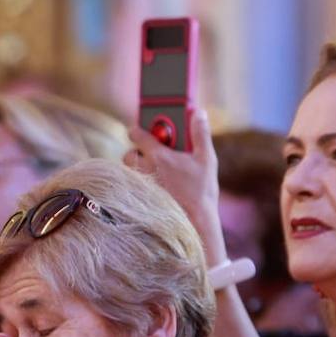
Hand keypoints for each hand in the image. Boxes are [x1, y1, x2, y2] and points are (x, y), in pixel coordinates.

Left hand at [125, 109, 226, 264]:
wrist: (196, 223)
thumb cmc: (202, 192)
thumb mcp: (207, 159)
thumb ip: (201, 133)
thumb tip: (198, 112)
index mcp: (158, 156)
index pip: (137, 134)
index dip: (137, 130)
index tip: (139, 130)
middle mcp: (145, 170)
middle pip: (128, 154)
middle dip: (136, 153)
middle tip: (150, 156)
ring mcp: (141, 186)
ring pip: (128, 172)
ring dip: (136, 170)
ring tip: (152, 173)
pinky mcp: (140, 200)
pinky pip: (131, 189)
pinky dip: (137, 186)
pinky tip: (153, 189)